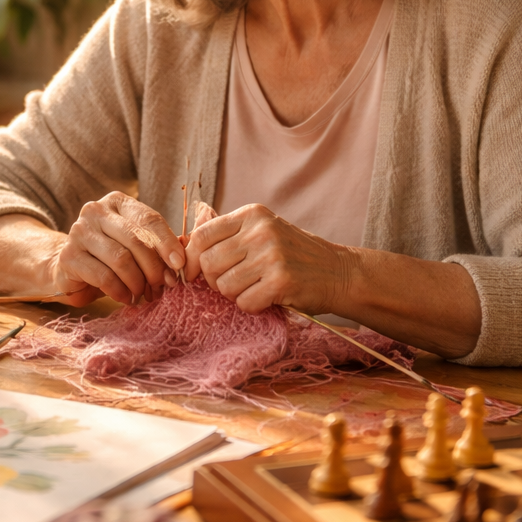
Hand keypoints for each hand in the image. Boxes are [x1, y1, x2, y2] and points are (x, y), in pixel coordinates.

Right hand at [51, 192, 185, 305]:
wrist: (70, 267)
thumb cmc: (110, 255)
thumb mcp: (135, 244)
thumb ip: (158, 244)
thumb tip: (183, 256)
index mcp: (117, 202)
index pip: (149, 219)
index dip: (167, 243)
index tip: (179, 264)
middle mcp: (95, 211)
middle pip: (136, 240)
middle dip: (154, 268)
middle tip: (162, 286)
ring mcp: (78, 232)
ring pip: (121, 259)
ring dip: (137, 282)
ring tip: (143, 294)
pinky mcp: (69, 256)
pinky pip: (104, 277)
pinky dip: (120, 291)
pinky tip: (126, 297)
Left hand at [183, 203, 345, 313]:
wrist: (338, 272)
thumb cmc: (294, 255)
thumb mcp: (262, 232)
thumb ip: (227, 234)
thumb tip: (182, 244)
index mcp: (252, 215)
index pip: (202, 234)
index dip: (192, 258)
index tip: (196, 271)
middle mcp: (261, 230)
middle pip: (208, 262)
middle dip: (213, 281)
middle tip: (233, 284)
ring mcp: (272, 255)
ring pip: (224, 285)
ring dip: (235, 295)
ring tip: (255, 288)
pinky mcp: (281, 281)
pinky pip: (245, 302)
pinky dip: (252, 306)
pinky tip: (268, 298)